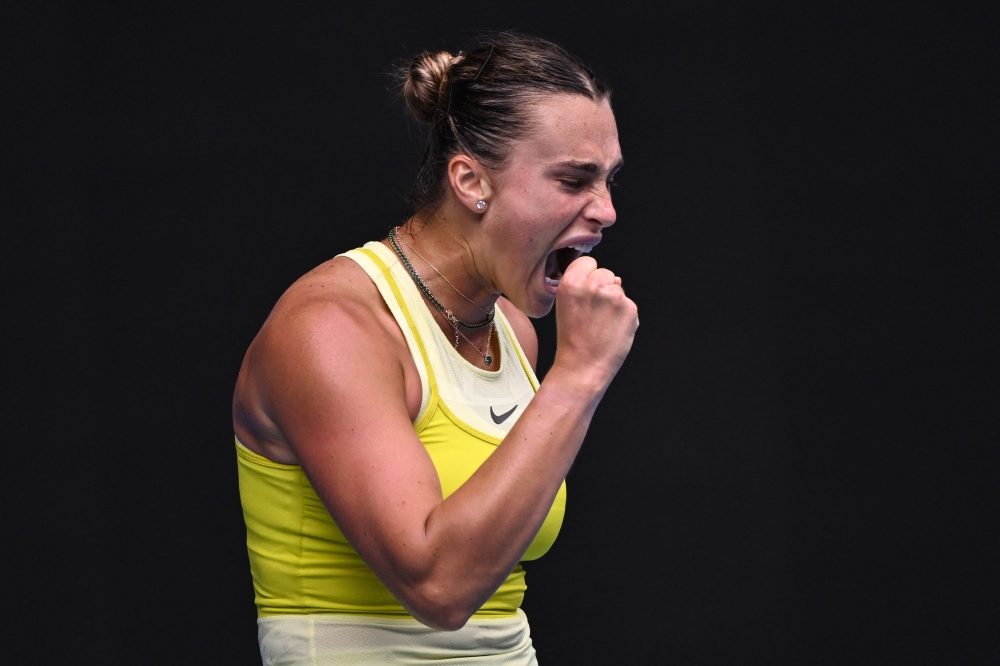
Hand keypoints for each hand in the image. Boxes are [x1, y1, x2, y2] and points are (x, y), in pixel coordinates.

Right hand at [551, 256, 637, 390]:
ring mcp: (614, 296)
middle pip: (605, 273)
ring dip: (613, 302)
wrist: (584, 366)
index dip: (586, 277)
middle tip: (593, 312)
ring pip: (618, 288)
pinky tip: (612, 329)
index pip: (587, 262)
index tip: (584, 292)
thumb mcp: (565, 306)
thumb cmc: (573, 339)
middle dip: (602, 287)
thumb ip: (584, 286)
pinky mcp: (630, 308)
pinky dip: (623, 316)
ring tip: (601, 323)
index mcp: (570, 283)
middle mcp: (593, 285)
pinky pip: (628, 304)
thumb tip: (615, 279)